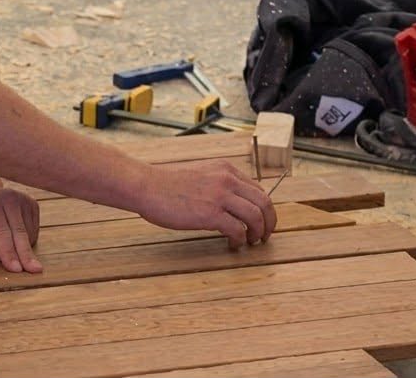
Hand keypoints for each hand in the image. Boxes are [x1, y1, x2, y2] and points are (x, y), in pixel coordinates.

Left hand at [0, 183, 42, 272]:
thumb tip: (0, 256)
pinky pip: (33, 230)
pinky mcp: (31, 203)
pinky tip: (11, 235)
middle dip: (25, 254)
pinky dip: (26, 240)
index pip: (1, 233)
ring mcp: (21, 199)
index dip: (8, 252)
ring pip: (28, 233)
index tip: (16, 269)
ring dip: (21, 248)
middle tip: (35, 271)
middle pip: (19, 233)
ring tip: (2, 242)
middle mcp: (8, 198)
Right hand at [133, 161, 277, 249]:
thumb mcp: (199, 175)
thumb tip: (231, 204)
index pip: (258, 189)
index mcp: (225, 169)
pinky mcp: (210, 213)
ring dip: (258, 232)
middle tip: (265, 235)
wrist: (146, 186)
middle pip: (264, 202)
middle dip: (269, 222)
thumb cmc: (166, 184)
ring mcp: (220, 196)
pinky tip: (233, 244)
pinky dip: (240, 240)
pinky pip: (238, 229)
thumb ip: (218, 184)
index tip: (261, 220)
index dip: (264, 208)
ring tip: (252, 242)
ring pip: (256, 216)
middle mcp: (227, 180)